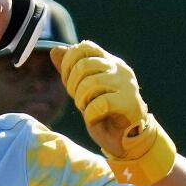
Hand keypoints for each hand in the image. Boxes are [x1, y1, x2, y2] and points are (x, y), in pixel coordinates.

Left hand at [49, 42, 175, 185]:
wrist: (126, 138)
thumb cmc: (104, 113)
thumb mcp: (83, 89)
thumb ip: (71, 71)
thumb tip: (55, 50)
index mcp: (109, 62)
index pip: (84, 47)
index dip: (69, 63)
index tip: (68, 82)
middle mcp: (119, 69)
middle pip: (84, 65)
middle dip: (72, 85)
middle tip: (78, 100)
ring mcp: (127, 85)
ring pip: (90, 83)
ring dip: (81, 100)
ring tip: (86, 109)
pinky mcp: (130, 103)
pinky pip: (100, 103)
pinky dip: (91, 114)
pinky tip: (94, 119)